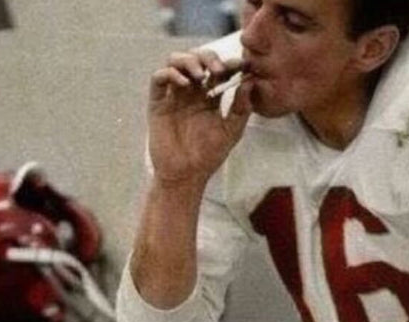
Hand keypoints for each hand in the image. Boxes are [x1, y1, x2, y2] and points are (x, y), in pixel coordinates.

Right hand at [147, 48, 251, 184]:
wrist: (186, 175)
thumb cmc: (209, 156)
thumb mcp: (231, 132)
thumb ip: (242, 109)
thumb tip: (250, 83)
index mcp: (210, 96)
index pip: (219, 70)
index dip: (229, 63)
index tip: (240, 65)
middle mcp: (192, 92)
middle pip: (197, 58)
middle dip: (208, 58)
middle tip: (218, 70)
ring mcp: (174, 95)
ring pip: (176, 61)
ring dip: (188, 61)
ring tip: (200, 75)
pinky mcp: (158, 103)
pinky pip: (159, 78)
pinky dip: (170, 73)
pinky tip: (184, 83)